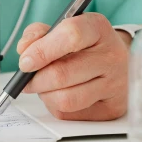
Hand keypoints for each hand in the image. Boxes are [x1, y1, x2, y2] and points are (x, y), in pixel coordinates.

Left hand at [16, 13, 130, 120]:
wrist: (117, 62)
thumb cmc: (85, 45)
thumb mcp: (63, 28)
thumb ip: (39, 34)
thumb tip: (24, 51)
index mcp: (98, 28)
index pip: (70, 35)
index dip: (42, 50)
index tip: (25, 62)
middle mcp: (112, 55)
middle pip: (62, 74)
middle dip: (36, 80)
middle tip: (27, 79)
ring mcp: (115, 84)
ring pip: (66, 99)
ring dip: (45, 95)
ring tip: (45, 86)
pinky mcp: (111, 108)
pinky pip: (71, 113)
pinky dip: (56, 106)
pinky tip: (61, 94)